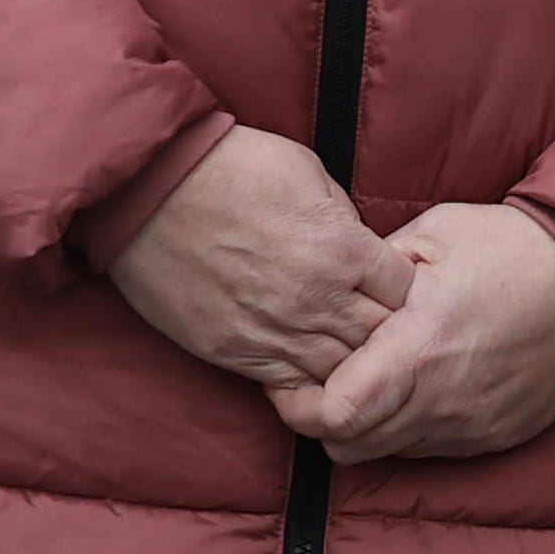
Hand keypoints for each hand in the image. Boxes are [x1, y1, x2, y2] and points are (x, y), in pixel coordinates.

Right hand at [106, 127, 411, 391]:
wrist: (151, 190)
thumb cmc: (233, 168)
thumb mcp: (310, 175)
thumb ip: (345, 220)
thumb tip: (359, 247)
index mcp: (343, 249)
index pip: (403, 291)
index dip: (400, 286)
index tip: (387, 281)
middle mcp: (316, 299)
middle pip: (378, 337)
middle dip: (382, 328)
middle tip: (370, 317)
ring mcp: (274, 331)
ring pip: (338, 370)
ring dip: (345, 358)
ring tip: (340, 343)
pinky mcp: (234, 351)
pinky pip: (288, 384)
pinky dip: (304, 377)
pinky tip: (305, 361)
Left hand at [271, 203, 554, 464]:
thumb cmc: (513, 249)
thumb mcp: (432, 235)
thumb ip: (370, 274)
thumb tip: (326, 296)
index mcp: (417, 348)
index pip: (330, 415)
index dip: (297, 404)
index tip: (294, 375)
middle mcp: (441, 400)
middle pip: (349, 446)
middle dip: (327, 417)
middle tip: (330, 376)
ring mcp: (470, 425)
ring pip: (388, 452)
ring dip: (372, 424)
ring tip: (382, 376)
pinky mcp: (495, 436)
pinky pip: (432, 449)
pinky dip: (415, 425)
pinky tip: (428, 383)